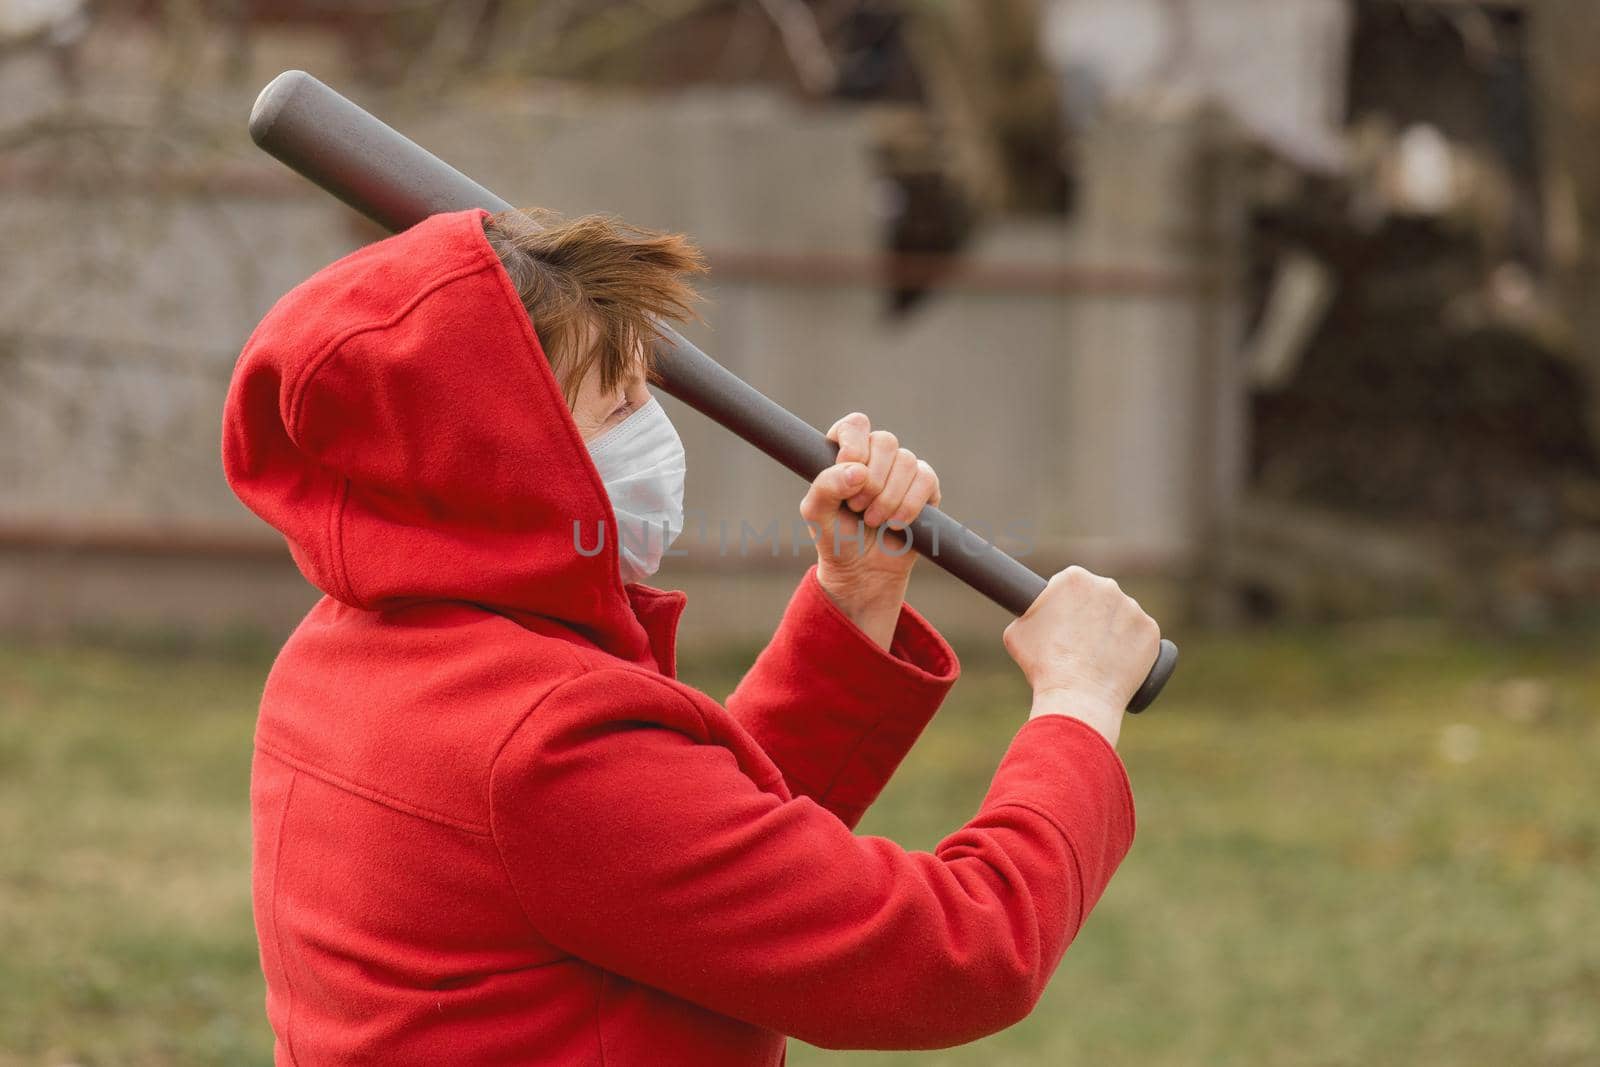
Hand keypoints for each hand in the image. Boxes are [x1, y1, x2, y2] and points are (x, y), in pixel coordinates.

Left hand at [802, 412, 940, 647]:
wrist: (862, 573)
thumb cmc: (836, 538)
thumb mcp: (816, 513)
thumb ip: (825, 486)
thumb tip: (858, 471)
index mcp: (847, 454)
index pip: (855, 425)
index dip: (854, 444)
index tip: (848, 473)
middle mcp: (876, 457)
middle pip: (885, 441)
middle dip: (871, 480)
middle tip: (857, 508)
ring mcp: (903, 471)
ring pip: (907, 461)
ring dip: (888, 497)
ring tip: (874, 521)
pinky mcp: (926, 488)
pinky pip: (926, 480)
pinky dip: (909, 504)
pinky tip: (895, 524)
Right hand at [1002, 566, 1160, 747]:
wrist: (1077, 698)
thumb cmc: (1043, 665)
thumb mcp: (1017, 632)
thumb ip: (1030, 613)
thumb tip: (1036, 614)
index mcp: (1074, 578)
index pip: (1069, 585)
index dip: (1063, 604)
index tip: (1063, 623)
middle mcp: (1108, 586)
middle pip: (1098, 596)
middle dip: (1090, 615)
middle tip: (1079, 643)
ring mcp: (1133, 608)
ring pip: (1121, 616)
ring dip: (1112, 630)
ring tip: (1098, 658)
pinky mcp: (1151, 632)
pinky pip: (1140, 636)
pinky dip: (1131, 648)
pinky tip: (1117, 663)